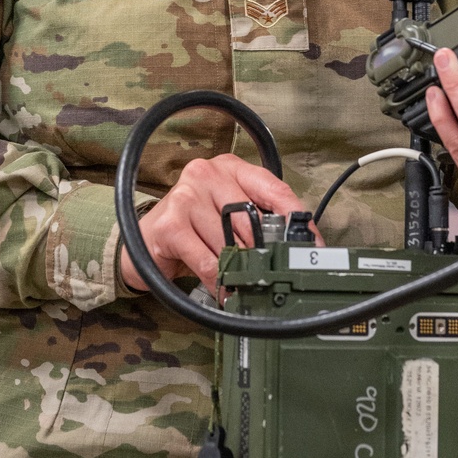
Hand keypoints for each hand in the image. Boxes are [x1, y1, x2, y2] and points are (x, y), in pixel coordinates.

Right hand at [120, 154, 317, 295]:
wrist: (144, 241)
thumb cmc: (193, 228)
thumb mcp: (228, 216)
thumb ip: (259, 221)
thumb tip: (300, 244)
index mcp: (230, 168)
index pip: (274, 189)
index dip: (296, 220)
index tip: (312, 244)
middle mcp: (207, 174)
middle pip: (253, 221)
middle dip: (265, 254)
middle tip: (273, 275)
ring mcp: (186, 196)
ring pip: (231, 243)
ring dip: (240, 271)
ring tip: (244, 284)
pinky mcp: (170, 224)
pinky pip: (209, 261)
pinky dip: (220, 281)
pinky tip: (224, 290)